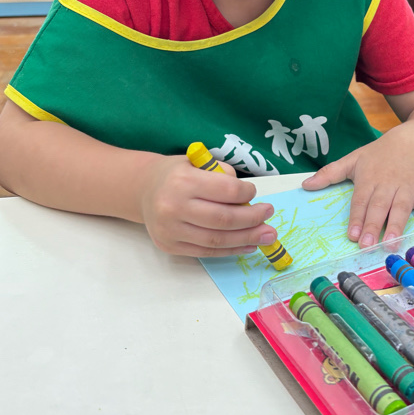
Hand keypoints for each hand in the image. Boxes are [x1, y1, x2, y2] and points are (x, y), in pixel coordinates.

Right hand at [139, 154, 279, 256]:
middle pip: (223, 219)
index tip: (255, 193)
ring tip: (266, 235)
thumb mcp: (198, 163)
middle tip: (270, 216)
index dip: (247, 194)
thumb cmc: (177, 174)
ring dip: (247, 239)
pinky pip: (206, 252)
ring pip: (217, 240)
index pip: (226, 191)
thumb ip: (222, 176)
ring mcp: (170, 230)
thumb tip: (248, 200)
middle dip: (253, 219)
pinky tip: (247, 245)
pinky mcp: (169, 246)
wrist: (144, 190)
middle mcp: (173, 206)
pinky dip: (230, 250)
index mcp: (183, 181)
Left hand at [301, 128, 413, 247]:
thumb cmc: (382, 153)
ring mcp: (410, 187)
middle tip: (367, 244)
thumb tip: (305, 185)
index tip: (351, 235)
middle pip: (380, 206)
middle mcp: (390, 183)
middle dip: (374, 225)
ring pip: (403, 207)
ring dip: (397, 226)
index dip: (356, 218)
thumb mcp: (354, 159)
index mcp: (370, 178)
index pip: (361, 201)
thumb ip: (330, 173)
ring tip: (391, 244)